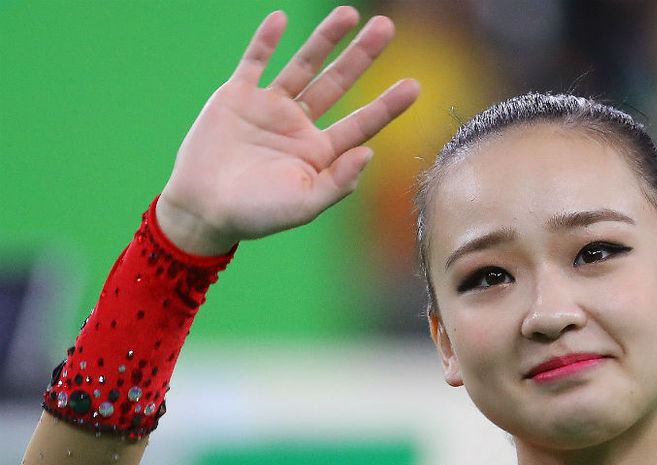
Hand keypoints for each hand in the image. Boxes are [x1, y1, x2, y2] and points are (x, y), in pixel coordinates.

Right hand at [156, 7, 419, 254]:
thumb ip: (338, 182)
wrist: (203, 209)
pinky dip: (266, 41)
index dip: (388, 104)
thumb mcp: (305, 205)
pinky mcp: (237, 97)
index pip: (362, 122)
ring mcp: (268, 108)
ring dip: (325, 39)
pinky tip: (282, 19)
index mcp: (320, 152)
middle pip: (338, 82)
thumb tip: (368, 151)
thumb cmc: (256, 215)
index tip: (415, 85)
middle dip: (362, 55)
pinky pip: (254, 62)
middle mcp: (299, 126)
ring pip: (304, 65)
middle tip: (387, 26)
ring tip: (349, 13)